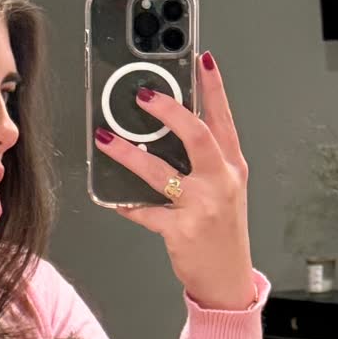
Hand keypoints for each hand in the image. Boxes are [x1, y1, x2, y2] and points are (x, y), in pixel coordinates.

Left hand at [95, 53, 255, 310]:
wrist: (227, 279)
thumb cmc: (222, 231)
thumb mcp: (224, 189)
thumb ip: (203, 160)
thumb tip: (165, 131)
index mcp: (232, 166)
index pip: (223, 118)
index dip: (213, 87)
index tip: (202, 59)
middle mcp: (220, 182)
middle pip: (195, 135)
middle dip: (168, 110)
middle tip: (142, 95)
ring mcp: (202, 206)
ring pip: (160, 172)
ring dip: (128, 153)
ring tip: (106, 138)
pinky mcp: (181, 231)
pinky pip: (145, 211)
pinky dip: (126, 203)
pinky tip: (113, 196)